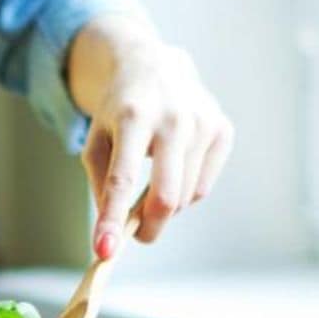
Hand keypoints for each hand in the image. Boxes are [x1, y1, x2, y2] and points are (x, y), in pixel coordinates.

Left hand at [67, 15, 233, 259]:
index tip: (104, 252)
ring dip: (163, 206)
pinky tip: (173, 167)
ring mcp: (203, 122)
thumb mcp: (96, 141)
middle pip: (165, 196)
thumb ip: (101, 184)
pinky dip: (184, 191)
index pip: (122, 180)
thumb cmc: (118, 112)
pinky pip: (202, 186)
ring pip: (185, 196)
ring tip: (149, 184)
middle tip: (134, 236)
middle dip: (148, 227)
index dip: (113, 219)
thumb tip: (113, 232)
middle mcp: (173, 118)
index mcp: (133, 117)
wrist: (152, 65)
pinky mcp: (222, 129)